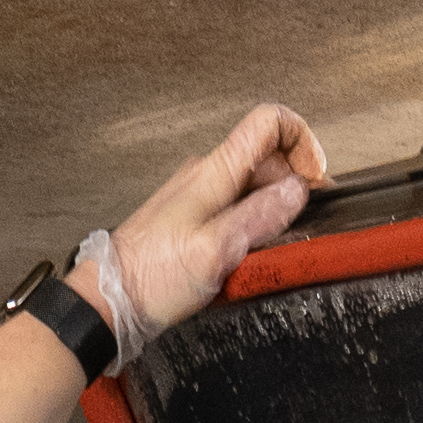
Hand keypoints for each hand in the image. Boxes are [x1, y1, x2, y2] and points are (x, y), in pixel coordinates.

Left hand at [102, 102, 328, 341]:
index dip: (302, 141)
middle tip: (300, 222)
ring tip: (271, 244)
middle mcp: (206, 175)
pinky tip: (247, 253)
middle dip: (294, 184)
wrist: (108, 300)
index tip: (314, 180)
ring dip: (274, 209)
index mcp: (214, 172)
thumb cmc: (150, 277)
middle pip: (268, 158)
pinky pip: (237, 208)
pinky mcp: (194, 218)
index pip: (268, 122)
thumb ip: (258, 217)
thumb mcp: (214, 250)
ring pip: (254, 186)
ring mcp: (200, 196)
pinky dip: (253, 224)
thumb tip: (297, 191)